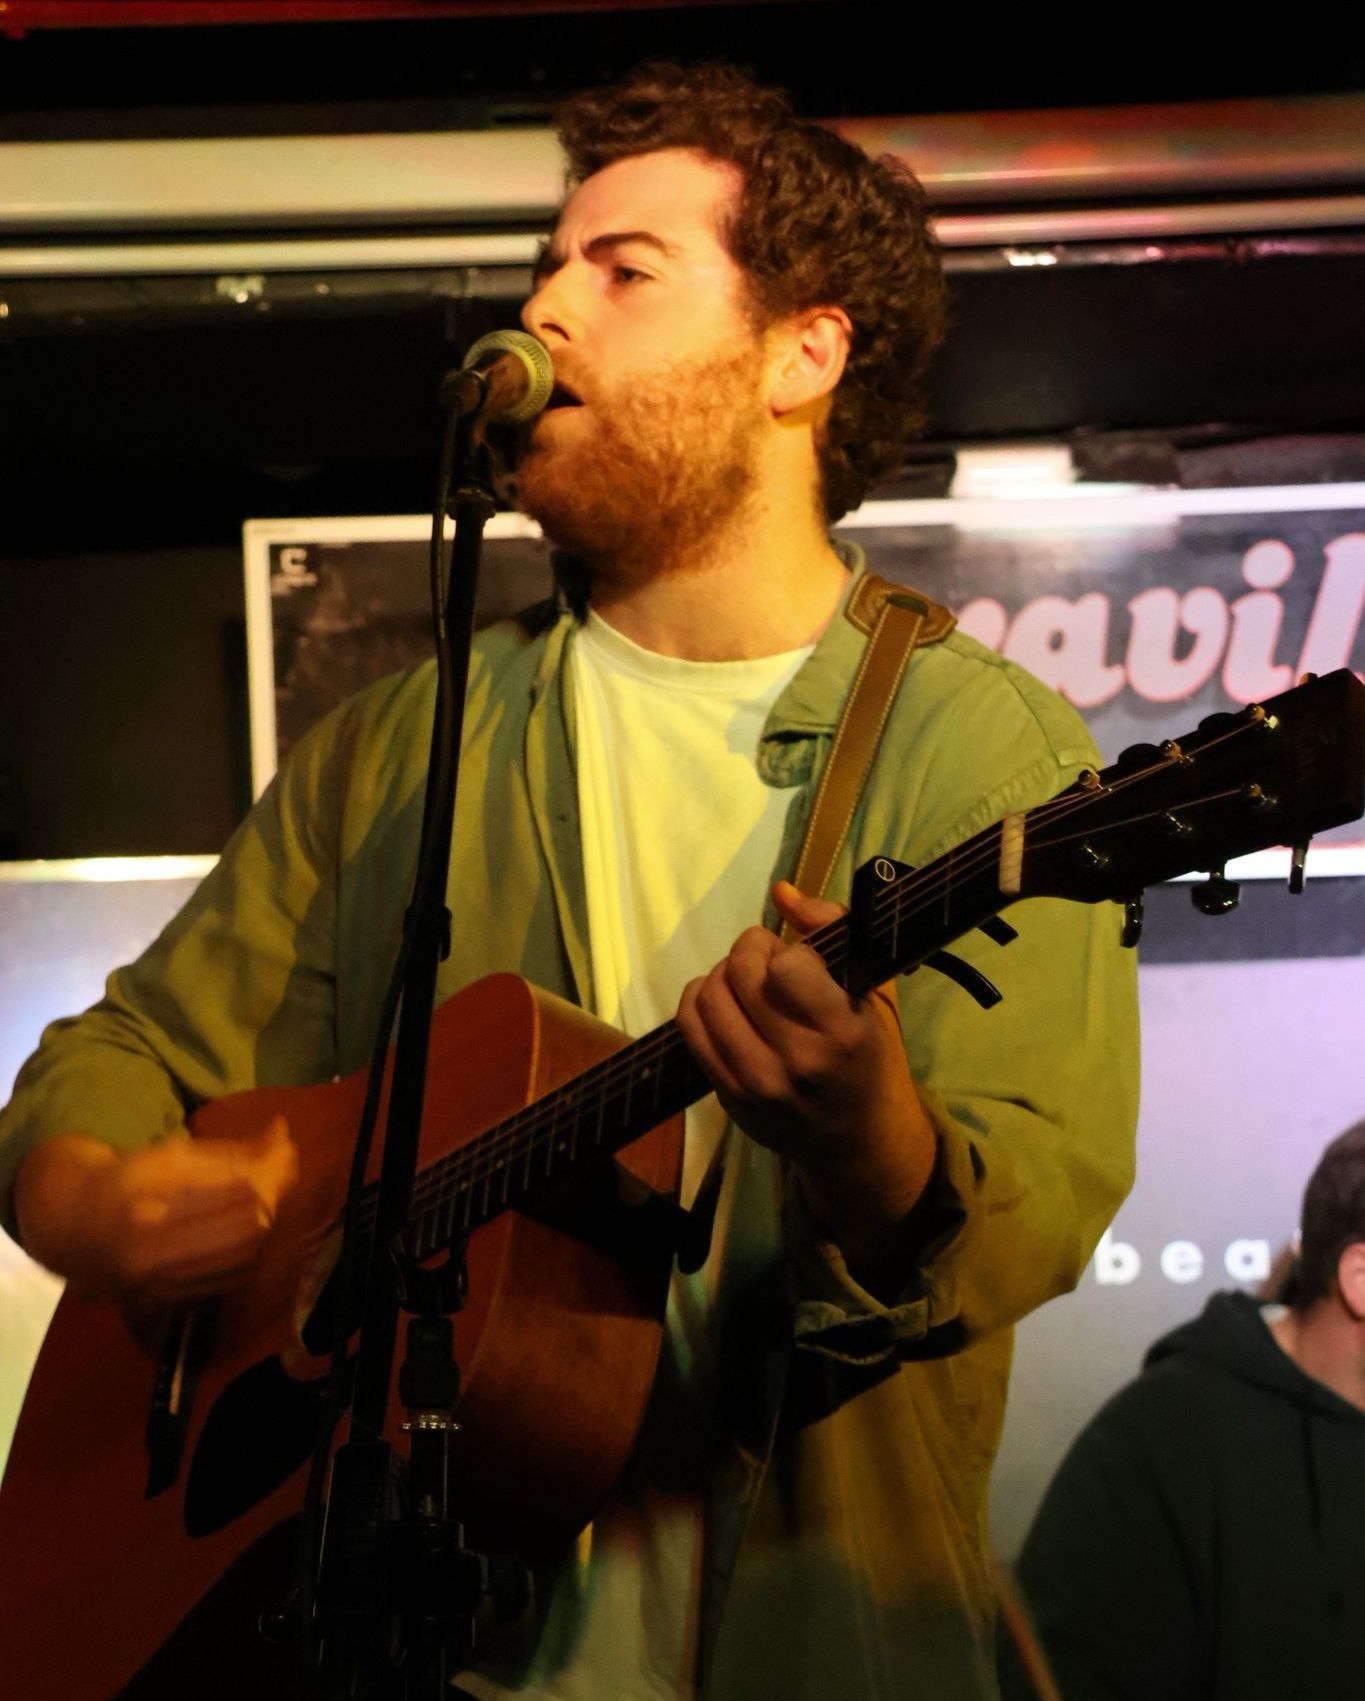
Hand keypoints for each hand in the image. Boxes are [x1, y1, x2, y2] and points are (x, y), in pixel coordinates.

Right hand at [15, 1118, 298, 1306]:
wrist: (72, 1226)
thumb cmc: (124, 1180)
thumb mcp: (170, 1155)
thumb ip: (228, 1153)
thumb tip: (280, 1139)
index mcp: (151, 1212)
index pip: (235, 1196)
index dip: (269, 1172)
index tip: (283, 1149)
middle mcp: (153, 1258)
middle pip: (246, 1231)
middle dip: (272, 1198)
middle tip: (279, 1175)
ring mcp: (159, 1288)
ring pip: (242, 1260)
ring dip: (265, 1227)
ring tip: (267, 1201)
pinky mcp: (167, 1304)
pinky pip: (227, 1283)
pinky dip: (248, 1256)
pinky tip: (249, 1235)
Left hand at [677, 881, 935, 1276]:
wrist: (856, 1138)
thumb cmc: (868, 1055)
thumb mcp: (872, 991)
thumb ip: (834, 930)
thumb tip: (781, 891)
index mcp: (842, 1032)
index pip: (787, 967)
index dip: (786, 951)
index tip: (798, 958)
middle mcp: (797, 1061)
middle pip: (740, 975)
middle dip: (749, 951)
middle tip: (766, 959)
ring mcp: (757, 1083)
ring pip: (707, 996)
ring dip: (721, 973)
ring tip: (745, 981)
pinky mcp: (728, 1097)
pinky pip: (689, 1028)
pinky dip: (698, 1000)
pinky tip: (721, 1001)